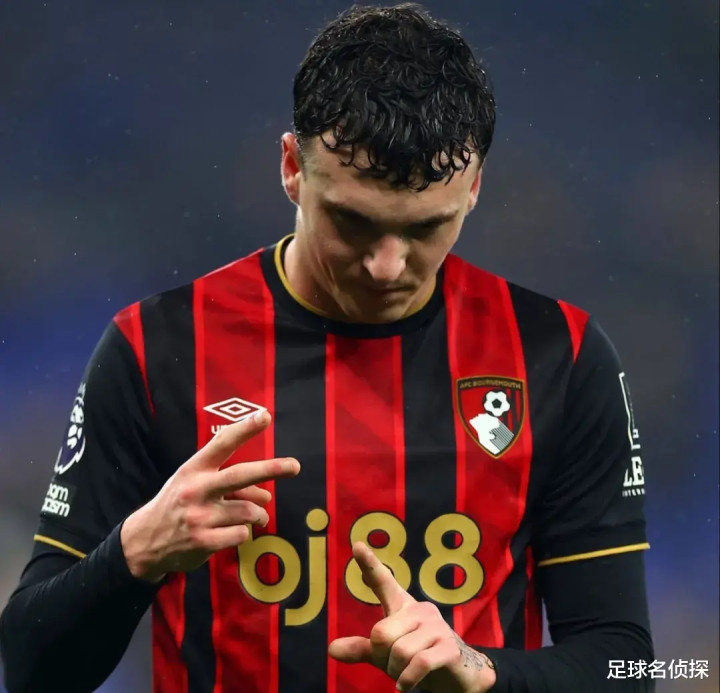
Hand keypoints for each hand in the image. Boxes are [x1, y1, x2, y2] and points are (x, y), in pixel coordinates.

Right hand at [120, 410, 299, 581]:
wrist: (145, 541)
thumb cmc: (179, 504)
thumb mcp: (197, 484)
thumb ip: (232, 485)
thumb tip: (267, 496)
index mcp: (194, 469)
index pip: (222, 443)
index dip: (245, 429)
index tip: (265, 416)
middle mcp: (196, 489)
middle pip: (240, 476)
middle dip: (270, 469)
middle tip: (294, 466)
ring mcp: (199, 517)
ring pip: (248, 511)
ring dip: (258, 514)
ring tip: (257, 516)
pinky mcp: (203, 542)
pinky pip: (241, 534)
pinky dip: (243, 533)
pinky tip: (232, 533)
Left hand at [328, 542, 495, 692]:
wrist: (459, 676)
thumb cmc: (418, 658)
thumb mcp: (387, 654)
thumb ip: (363, 649)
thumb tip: (332, 649)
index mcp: (402, 606)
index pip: (384, 581)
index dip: (369, 564)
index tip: (356, 544)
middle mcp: (419, 610)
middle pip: (381, 633)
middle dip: (382, 657)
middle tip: (394, 666)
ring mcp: (436, 627)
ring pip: (399, 651)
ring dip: (396, 671)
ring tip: (404, 674)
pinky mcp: (449, 647)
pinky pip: (419, 663)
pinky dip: (408, 680)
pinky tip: (406, 686)